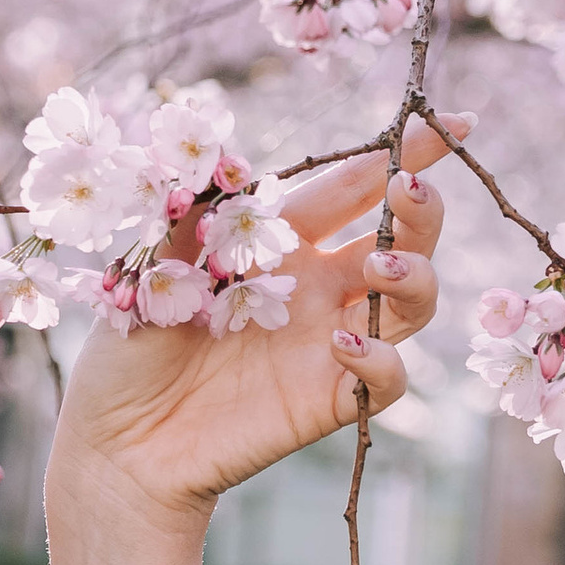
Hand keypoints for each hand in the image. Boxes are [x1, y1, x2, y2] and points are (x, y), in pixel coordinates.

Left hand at [46, 119, 454, 536]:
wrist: (117, 443)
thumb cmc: (127, 349)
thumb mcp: (148, 268)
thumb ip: (190, 213)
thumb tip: (222, 155)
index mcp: (279, 242)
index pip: (352, 187)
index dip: (402, 154)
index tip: (448, 121)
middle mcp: (317, 287)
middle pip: (402, 240)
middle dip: (421, 211)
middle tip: (410, 192)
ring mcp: (329, 343)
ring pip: (414, 302)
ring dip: (414, 277)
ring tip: (377, 269)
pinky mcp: (330, 399)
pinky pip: (388, 377)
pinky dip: (381, 357)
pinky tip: (343, 343)